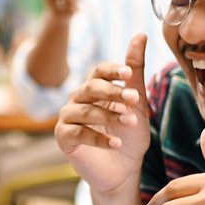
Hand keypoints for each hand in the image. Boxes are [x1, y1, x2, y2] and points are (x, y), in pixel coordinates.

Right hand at [55, 33, 149, 195]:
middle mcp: (77, 99)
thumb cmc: (129, 135)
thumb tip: (141, 34)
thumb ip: (135, 71)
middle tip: (134, 100)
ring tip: (131, 122)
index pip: (99, 71)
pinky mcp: (63, 138)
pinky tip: (116, 143)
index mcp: (94, 88)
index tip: (129, 74)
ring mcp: (67, 118)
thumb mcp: (137, 103)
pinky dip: (98, 138)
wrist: (123, 170)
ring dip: (109, 116)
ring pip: (85, 111)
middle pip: (91, 88)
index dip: (112, 70)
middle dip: (114, 93)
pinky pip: (77, 133)